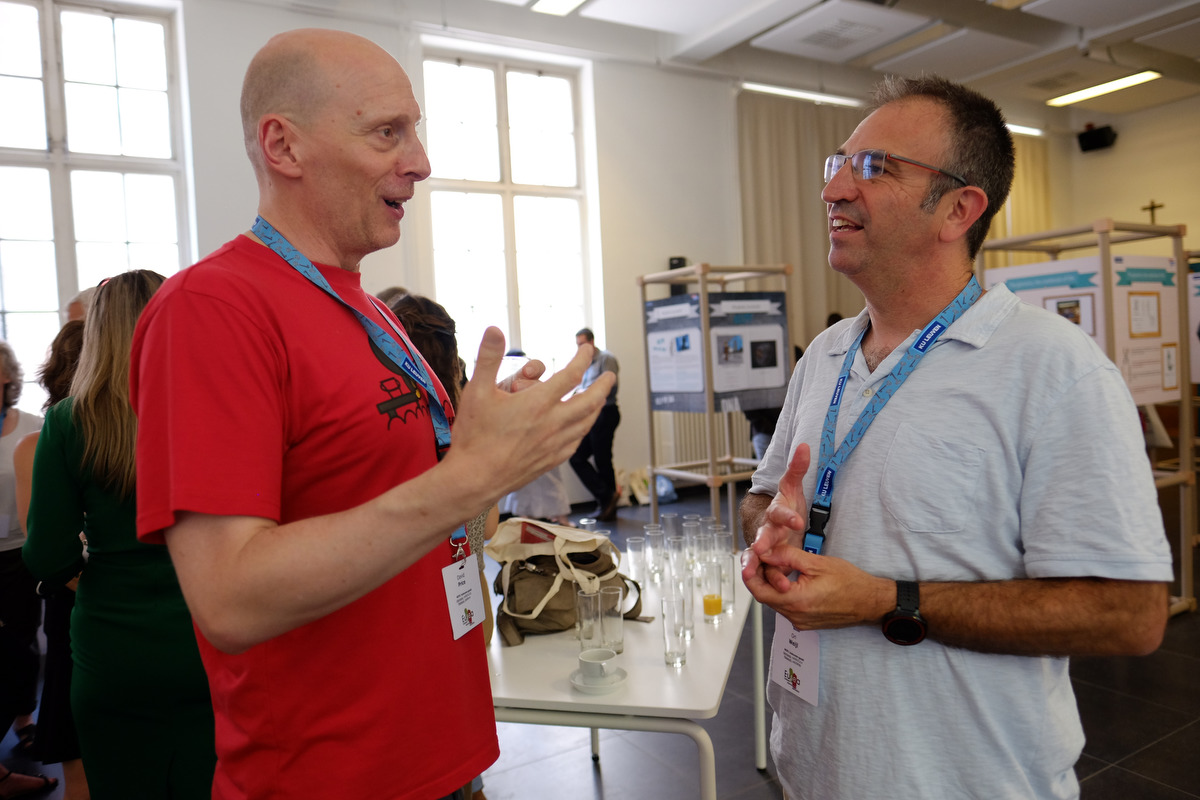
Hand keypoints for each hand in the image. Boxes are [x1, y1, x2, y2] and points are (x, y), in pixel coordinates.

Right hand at [445, 328, 612, 502]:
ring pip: (586, 422)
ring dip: (597, 407)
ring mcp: (555, 444)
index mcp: (538, 403)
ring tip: (600, 399)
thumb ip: (488, 357)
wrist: (474, 478)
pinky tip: (581, 427)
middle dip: (603, 385)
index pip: (572, 374)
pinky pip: (576, 442)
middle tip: (610, 376)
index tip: (588, 348)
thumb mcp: (476, 390)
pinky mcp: (551, 461)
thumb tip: (494, 329)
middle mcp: (553, 423)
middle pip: (590, 400)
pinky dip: (583, 429)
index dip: (583, 358)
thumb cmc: (474, 436)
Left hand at [740, 442, 891, 629]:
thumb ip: (787, 557)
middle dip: (760, 577)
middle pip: (766, 597)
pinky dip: (783, 592)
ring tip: (777, 565)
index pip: (760, 591)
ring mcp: (800, 622)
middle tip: (760, 558)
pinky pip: (787, 607)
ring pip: (775, 602)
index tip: (747, 561)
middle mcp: (796, 617)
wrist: (870, 602)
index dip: (749, 575)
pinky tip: (789, 578)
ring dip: (772, 584)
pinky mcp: (806, 623)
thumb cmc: (850, 582)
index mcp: (797, 602)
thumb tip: (765, 551)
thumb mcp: (816, 563)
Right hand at [741, 443, 809, 593]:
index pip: (780, 512)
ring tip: (753, 576)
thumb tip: (804, 445)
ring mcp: (764, 547)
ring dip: (757, 566)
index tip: (797, 521)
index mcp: (776, 513)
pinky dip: (765, 581)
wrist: (768, 523)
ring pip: (757, 557)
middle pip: (763, 536)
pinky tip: (773, 591)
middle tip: (762, 549)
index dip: (788, 516)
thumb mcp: (791, 489)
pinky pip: (762, 572)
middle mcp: (767, 530)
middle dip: (762, 542)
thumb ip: (796, 469)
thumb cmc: (784, 507)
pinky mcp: (765, 563)